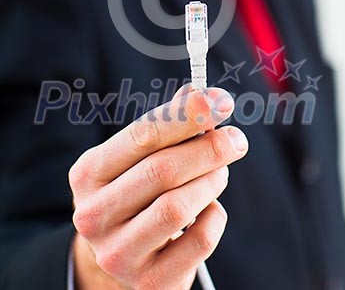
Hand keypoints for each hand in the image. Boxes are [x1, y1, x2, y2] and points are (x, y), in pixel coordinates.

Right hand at [69, 84, 248, 289]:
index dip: (187, 114)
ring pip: (179, 206)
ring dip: (211, 181)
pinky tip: (210, 208)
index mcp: (89, 173)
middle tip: (236, 140)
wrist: (121, 253)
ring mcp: (118, 252)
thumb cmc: (135, 192)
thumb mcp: (137, 157)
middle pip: (162, 170)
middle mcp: (94, 214)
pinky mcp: (149, 281)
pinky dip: (214, 217)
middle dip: (208, 148)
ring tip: (219, 172)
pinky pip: (199, 241)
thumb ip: (166, 124)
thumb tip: (200, 93)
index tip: (221, 101)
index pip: (143, 134)